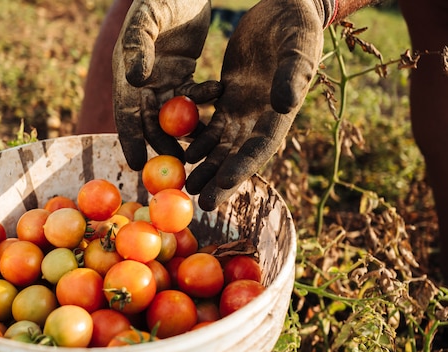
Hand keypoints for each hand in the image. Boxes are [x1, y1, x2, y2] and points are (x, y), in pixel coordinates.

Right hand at [112, 0, 221, 170]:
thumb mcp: (147, 17)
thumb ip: (138, 45)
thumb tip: (134, 79)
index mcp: (127, 73)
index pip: (125, 113)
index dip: (130, 140)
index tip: (135, 164)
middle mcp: (142, 81)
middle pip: (150, 121)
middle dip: (162, 144)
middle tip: (177, 166)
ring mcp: (163, 79)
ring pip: (172, 114)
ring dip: (185, 131)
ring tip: (199, 149)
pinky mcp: (182, 73)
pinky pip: (192, 96)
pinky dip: (202, 102)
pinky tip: (216, 99)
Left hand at [184, 0, 327, 210]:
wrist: (284, 9)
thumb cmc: (297, 25)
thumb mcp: (298, 45)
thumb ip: (293, 74)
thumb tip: (285, 104)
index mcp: (281, 111)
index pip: (260, 146)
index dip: (242, 166)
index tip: (223, 185)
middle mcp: (261, 117)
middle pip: (238, 155)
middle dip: (220, 179)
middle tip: (201, 203)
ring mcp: (244, 110)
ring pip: (221, 145)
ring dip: (206, 166)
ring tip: (188, 187)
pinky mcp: (228, 98)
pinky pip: (210, 123)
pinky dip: (197, 139)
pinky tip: (183, 153)